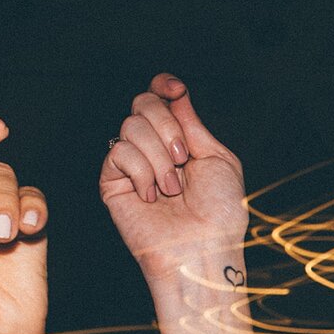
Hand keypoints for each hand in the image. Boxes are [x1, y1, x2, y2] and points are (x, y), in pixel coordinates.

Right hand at [99, 74, 248, 273]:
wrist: (204, 248)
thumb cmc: (219, 213)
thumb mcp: (217, 159)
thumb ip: (193, 125)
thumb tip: (176, 94)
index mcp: (181, 140)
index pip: (162, 98)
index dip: (164, 86)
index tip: (176, 89)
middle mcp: (155, 148)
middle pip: (143, 103)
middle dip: (166, 124)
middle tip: (182, 157)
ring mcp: (133, 164)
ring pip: (131, 125)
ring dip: (158, 156)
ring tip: (172, 188)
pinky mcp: (113, 182)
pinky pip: (119, 152)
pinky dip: (141, 172)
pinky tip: (152, 196)